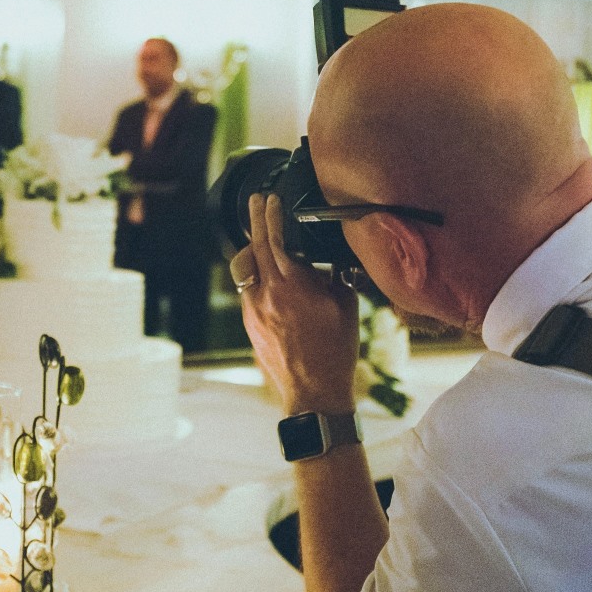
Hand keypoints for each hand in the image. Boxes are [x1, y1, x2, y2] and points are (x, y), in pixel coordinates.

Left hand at [231, 194, 358, 409]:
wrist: (314, 392)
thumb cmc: (336, 351)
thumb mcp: (346, 307)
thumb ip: (335, 278)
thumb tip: (330, 260)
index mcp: (292, 286)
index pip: (275, 239)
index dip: (270, 215)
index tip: (270, 199)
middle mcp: (266, 295)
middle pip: (254, 247)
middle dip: (256, 220)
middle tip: (256, 201)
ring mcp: (254, 311)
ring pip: (244, 269)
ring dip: (253, 250)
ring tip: (262, 239)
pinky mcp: (251, 325)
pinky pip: (247, 291)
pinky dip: (255, 276)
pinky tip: (269, 278)